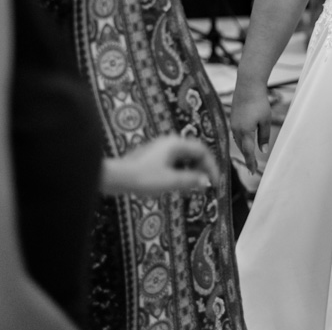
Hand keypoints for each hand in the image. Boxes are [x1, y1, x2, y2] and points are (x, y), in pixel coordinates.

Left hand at [103, 134, 219, 196]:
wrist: (116, 178)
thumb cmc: (144, 177)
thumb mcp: (170, 181)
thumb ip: (191, 180)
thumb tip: (206, 181)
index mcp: (176, 144)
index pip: (202, 151)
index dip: (212, 166)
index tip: (215, 183)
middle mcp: (169, 142)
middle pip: (193, 153)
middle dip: (202, 169)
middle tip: (206, 186)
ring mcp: (160, 149)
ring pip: (183, 158)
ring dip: (191, 172)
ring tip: (194, 188)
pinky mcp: (152, 157)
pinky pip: (173, 162)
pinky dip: (180, 172)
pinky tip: (178, 185)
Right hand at [231, 81, 271, 175]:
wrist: (248, 85)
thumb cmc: (259, 102)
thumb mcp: (266, 120)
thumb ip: (264, 136)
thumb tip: (263, 150)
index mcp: (245, 132)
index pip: (247, 152)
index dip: (250, 163)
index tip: (253, 172)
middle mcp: (236, 129)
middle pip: (242, 148)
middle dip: (247, 157)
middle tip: (252, 168)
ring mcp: (233, 124)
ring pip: (238, 141)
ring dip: (243, 148)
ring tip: (249, 156)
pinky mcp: (232, 118)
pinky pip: (236, 133)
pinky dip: (240, 140)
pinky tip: (244, 140)